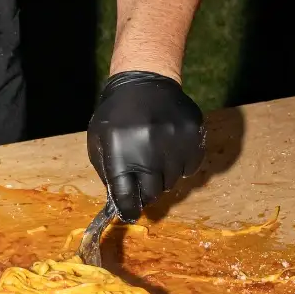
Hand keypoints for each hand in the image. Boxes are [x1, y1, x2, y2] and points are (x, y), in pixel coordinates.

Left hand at [87, 71, 204, 221]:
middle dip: (147, 189)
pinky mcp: (194, 135)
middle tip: (142, 177)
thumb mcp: (100, 141)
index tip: (130, 212)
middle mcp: (149, 150)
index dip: (129, 209)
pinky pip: (191, 167)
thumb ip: (109, 173)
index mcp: (121, 153)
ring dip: (164, 175)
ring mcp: (175, 142)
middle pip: (153, 192)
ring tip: (155, 154)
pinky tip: (170, 147)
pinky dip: (181, 164)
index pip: (127, 197)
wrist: (144, 81)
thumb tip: (121, 203)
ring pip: (173, 181)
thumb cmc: (117, 115)